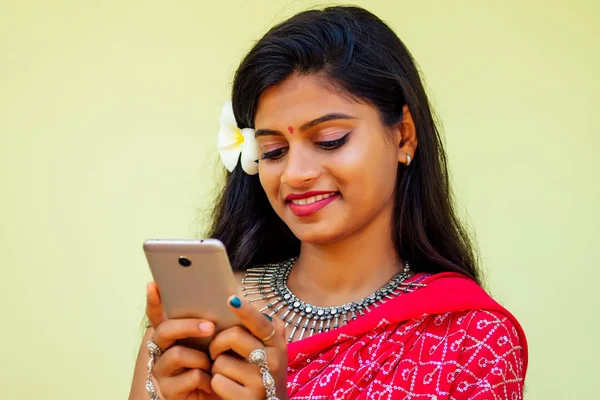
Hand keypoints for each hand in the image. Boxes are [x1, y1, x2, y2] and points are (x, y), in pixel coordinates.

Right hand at [146, 282, 219, 399]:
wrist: (218, 398)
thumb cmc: (215, 367)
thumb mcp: (212, 344)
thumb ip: (211, 325)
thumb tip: (226, 300)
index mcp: (172, 337)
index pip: (157, 315)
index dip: (153, 300)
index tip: (154, 284)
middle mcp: (161, 351)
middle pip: (165, 330)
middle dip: (188, 326)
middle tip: (210, 327)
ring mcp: (162, 371)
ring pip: (178, 354)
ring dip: (202, 359)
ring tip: (213, 365)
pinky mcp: (168, 391)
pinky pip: (191, 376)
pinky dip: (207, 379)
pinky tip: (211, 383)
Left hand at [208, 295, 287, 399]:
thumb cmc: (264, 375)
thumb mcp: (271, 352)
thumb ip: (264, 329)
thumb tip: (243, 302)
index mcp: (277, 345)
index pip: (261, 324)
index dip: (246, 311)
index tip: (231, 299)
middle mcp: (273, 362)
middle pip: (234, 337)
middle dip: (217, 343)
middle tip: (215, 351)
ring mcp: (261, 382)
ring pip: (221, 361)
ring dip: (217, 368)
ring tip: (227, 374)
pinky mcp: (247, 399)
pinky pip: (217, 381)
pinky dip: (216, 385)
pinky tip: (226, 388)